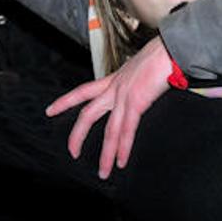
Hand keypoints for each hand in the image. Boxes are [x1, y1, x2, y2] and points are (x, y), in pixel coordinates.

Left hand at [46, 36, 172, 178]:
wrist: (171, 48)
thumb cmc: (161, 55)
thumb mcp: (140, 68)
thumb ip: (135, 81)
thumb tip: (141, 88)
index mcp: (114, 79)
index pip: (83, 91)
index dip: (65, 101)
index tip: (50, 110)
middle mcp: (115, 87)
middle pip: (88, 114)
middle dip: (78, 135)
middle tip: (72, 152)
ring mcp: (124, 95)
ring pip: (109, 130)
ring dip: (106, 154)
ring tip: (103, 172)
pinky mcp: (137, 102)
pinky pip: (127, 130)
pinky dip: (123, 148)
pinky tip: (121, 161)